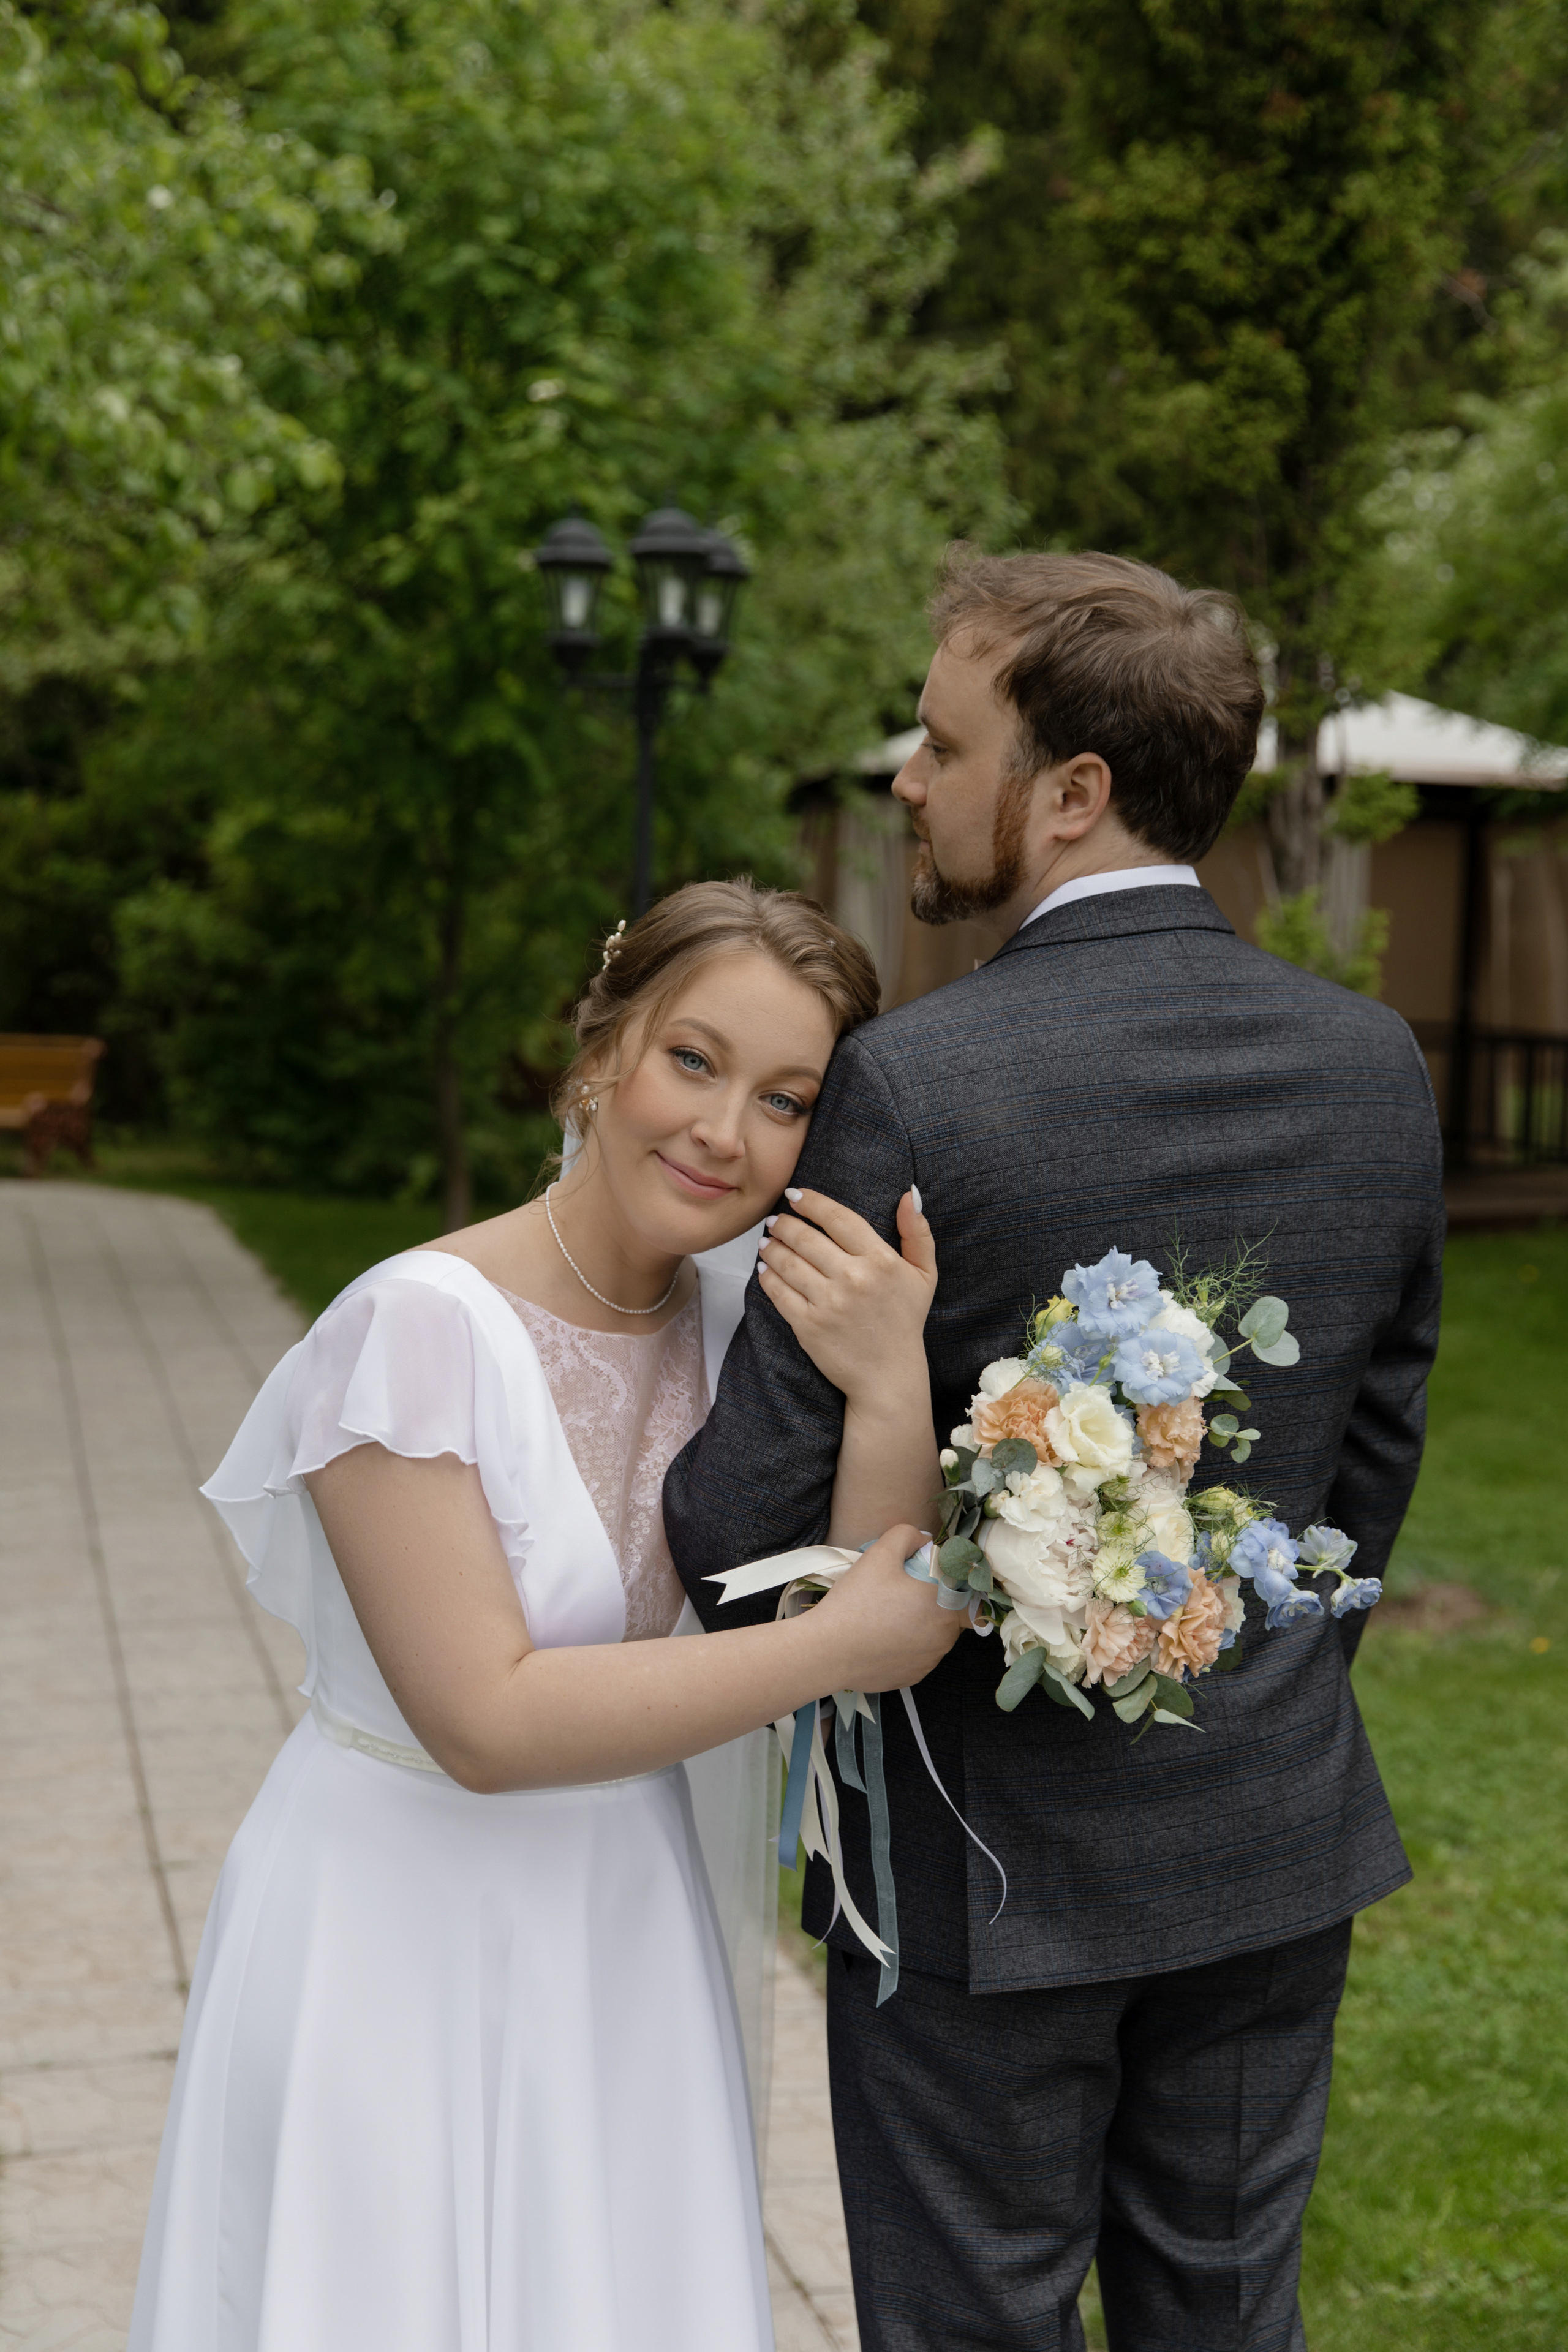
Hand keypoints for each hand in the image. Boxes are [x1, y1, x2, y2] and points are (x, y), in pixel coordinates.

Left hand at [756, 1186, 935, 1405]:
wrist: (888, 1376)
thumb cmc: (904, 1322)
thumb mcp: (924, 1275)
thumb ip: (918, 1233)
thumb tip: (908, 1194)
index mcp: (881, 1261)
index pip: (839, 1218)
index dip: (813, 1202)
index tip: (796, 1195)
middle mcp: (854, 1279)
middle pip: (807, 1238)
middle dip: (785, 1224)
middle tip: (776, 1220)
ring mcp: (829, 1303)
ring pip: (788, 1262)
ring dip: (772, 1247)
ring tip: (767, 1241)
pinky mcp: (809, 1326)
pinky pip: (779, 1293)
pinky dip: (768, 1277)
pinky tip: (765, 1269)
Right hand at [809, 1524, 964, 1691]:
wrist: (828, 1651)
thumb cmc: (856, 1601)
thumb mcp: (879, 1554)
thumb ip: (907, 1535)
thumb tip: (924, 1540)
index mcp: (945, 1605)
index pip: (963, 1588)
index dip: (947, 1579)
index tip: (924, 1576)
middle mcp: (946, 1637)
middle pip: (949, 1611)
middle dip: (932, 1600)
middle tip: (900, 1592)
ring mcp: (930, 1661)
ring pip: (935, 1635)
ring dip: (921, 1624)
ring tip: (888, 1615)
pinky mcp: (914, 1676)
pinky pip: (918, 1655)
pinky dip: (907, 1646)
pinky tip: (882, 1637)